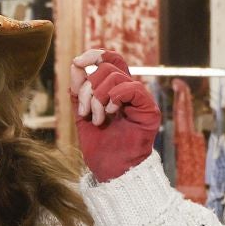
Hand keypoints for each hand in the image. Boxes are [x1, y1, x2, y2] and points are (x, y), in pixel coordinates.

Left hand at [71, 48, 158, 182]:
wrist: (111, 170)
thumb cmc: (100, 146)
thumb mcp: (82, 114)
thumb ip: (78, 91)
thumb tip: (76, 65)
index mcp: (114, 90)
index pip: (110, 59)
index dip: (94, 55)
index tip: (77, 62)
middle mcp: (129, 91)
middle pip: (108, 67)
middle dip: (88, 88)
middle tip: (85, 111)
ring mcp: (139, 99)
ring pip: (116, 76)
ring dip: (98, 97)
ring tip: (97, 119)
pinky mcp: (149, 110)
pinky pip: (132, 88)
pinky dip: (115, 97)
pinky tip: (110, 113)